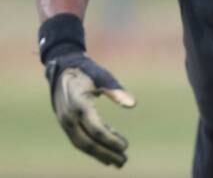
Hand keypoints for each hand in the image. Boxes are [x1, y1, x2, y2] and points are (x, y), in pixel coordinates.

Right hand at [45, 52, 135, 166]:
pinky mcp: (66, 123)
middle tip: (123, 162)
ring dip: (99, 154)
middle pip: (87, 143)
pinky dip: (92, 146)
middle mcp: (69, 117)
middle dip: (106, 154)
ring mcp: (65, 122)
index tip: (125, 147)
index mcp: (79, 105)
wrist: (62, 67)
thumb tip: (133, 104)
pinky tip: (107, 149)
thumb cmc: (86, 71)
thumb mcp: (102, 76)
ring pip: (81, 144)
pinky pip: (78, 139)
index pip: (96, 129)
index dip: (111, 140)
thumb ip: (116, 90)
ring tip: (117, 162)